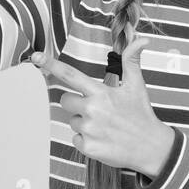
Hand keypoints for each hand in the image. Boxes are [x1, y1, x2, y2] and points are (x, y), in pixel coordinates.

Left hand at [30, 38, 174, 177]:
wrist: (152, 147)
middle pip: (65, 100)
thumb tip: (142, 40)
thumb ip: (132, 61)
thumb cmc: (142, 114)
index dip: (51, 65)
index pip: (70, 75)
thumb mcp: (137, 85)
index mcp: (100, 93)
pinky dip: (86, 140)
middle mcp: (92, 110)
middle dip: (76, 103)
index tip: (35, 57)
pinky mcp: (88, 147)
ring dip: (84, 123)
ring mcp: (89, 130)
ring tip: (105, 126)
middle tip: (98, 109)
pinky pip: (76, 139)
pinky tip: (103, 139)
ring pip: (72, 121)